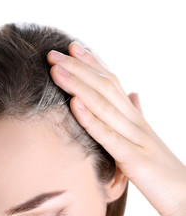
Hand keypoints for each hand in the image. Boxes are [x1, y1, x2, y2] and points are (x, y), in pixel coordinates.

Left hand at [47, 42, 185, 215]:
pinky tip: (74, 104)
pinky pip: (108, 136)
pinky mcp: (134, 159)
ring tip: (56, 70)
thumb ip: (136, 114)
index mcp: (133, 116)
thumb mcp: (144, 137)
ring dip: (78, 86)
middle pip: (103, 86)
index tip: (71, 47)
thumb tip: (133, 94)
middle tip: (53, 53)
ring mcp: (134, 138)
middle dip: (77, 68)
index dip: (91, 63)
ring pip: (103, 105)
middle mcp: (133, 121)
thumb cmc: (161, 168)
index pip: (110, 81)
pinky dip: (90, 119)